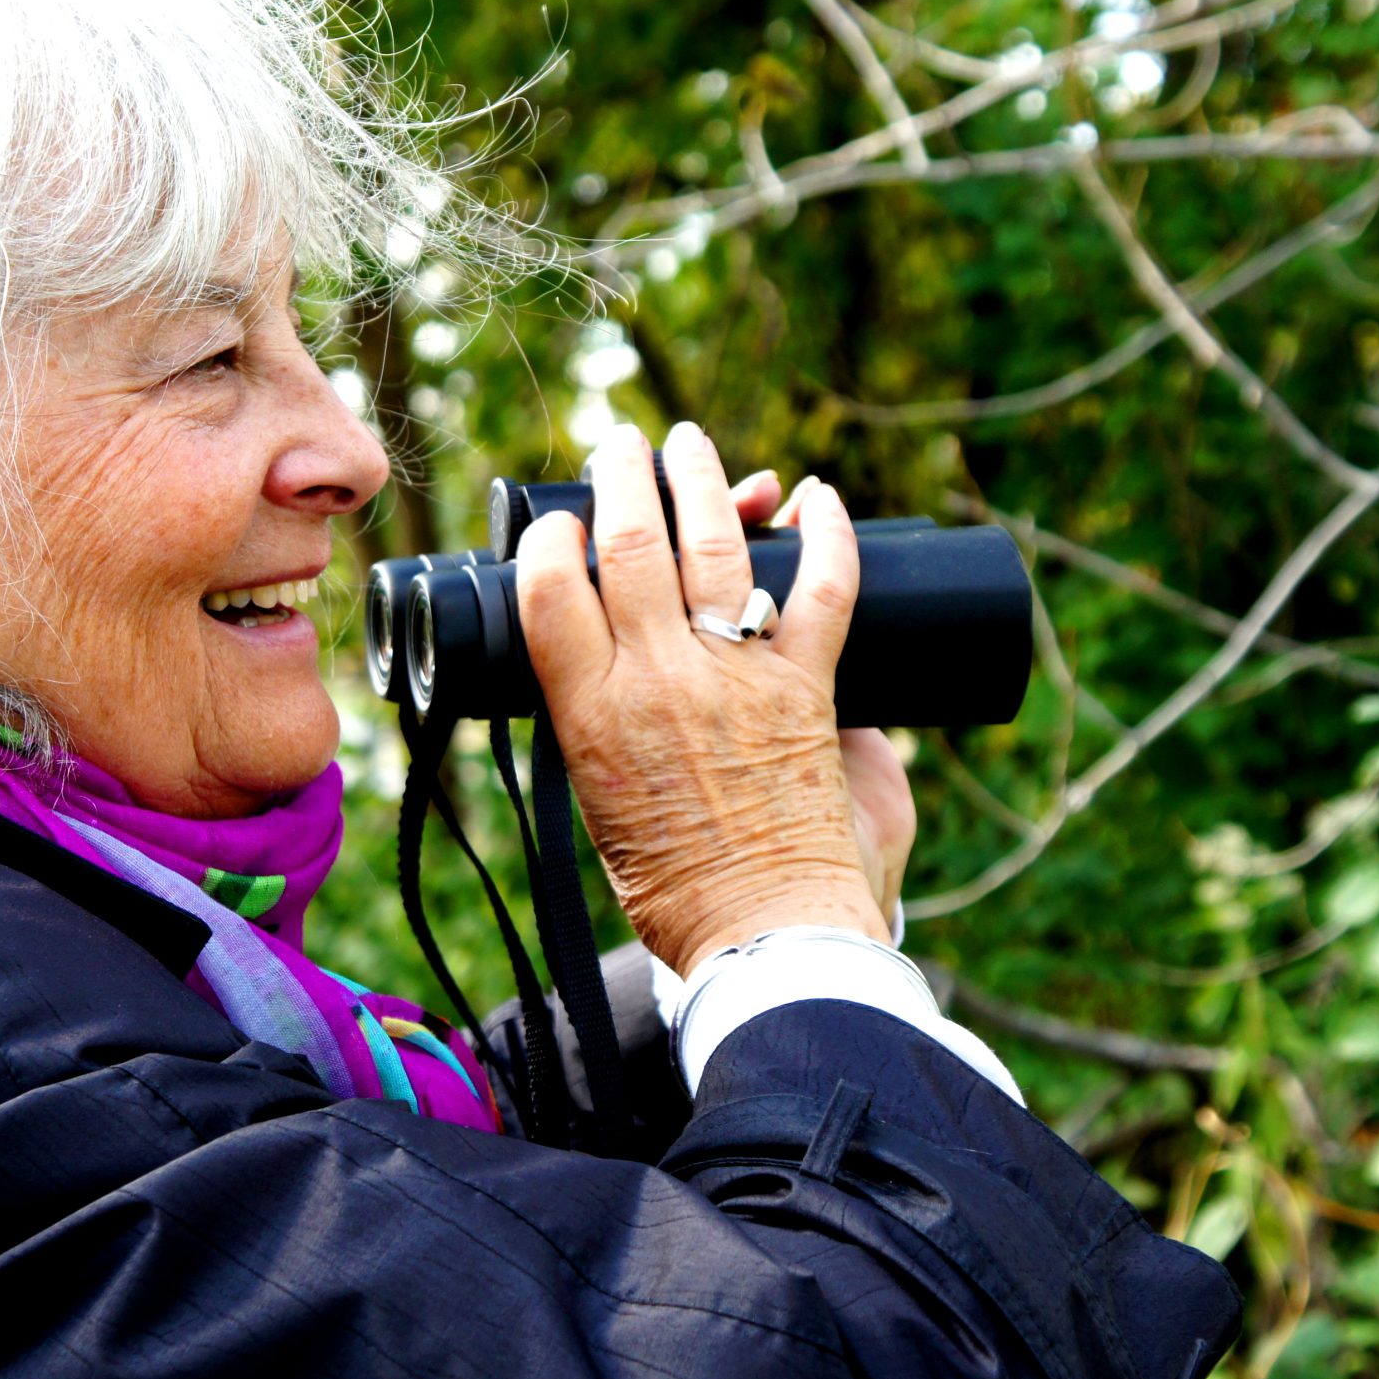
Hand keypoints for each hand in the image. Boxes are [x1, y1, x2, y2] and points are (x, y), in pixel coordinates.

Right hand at [513, 422, 891, 972]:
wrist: (765, 935)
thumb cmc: (677, 888)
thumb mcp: (600, 802)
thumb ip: (606, 727)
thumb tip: (624, 670)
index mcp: (591, 713)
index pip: (550, 587)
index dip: (552, 537)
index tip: (561, 523)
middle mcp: (660, 680)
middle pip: (629, 540)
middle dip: (621, 474)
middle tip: (621, 445)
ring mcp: (738, 676)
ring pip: (716, 543)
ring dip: (704, 478)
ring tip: (692, 443)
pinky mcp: (810, 688)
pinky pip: (825, 587)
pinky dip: (828, 534)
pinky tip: (815, 497)